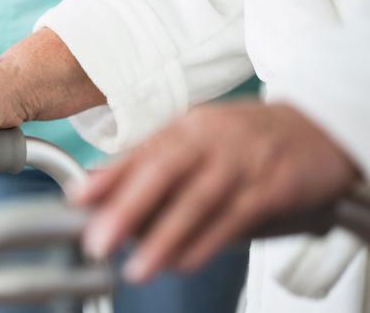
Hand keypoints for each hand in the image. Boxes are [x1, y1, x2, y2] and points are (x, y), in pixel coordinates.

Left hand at [73, 102, 358, 283]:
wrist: (316, 127)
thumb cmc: (246, 137)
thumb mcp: (197, 139)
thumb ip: (150, 161)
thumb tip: (100, 184)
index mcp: (188, 127)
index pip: (141, 153)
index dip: (108, 178)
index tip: (77, 201)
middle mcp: (211, 140)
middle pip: (164, 171)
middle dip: (127, 208)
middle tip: (99, 241)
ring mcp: (243, 161)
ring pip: (198, 199)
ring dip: (164, 236)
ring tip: (138, 267)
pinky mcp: (272, 185)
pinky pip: (234, 217)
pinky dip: (207, 242)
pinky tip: (184, 261)